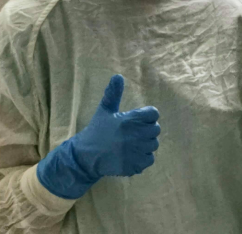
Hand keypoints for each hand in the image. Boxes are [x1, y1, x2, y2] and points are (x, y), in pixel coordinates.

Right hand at [37, 75, 160, 198]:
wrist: (86, 157)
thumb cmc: (97, 131)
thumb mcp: (104, 110)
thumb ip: (113, 94)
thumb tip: (118, 76)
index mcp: (130, 119)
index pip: (154, 113)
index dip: (146, 116)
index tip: (135, 121)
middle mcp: (136, 135)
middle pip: (156, 129)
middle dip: (146, 130)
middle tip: (131, 134)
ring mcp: (136, 151)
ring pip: (153, 145)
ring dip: (145, 145)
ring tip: (130, 145)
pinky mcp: (135, 165)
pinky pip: (149, 159)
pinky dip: (143, 158)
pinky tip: (131, 155)